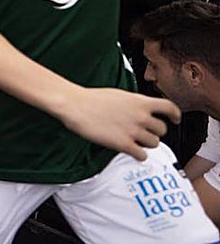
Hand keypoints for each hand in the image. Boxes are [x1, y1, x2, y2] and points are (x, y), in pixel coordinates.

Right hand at [57, 85, 178, 161]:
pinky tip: (132, 151)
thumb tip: (141, 111)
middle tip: (145, 132)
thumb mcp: (119, 95)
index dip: (175, 115)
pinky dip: (139, 155)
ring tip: (136, 141)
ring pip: (154, 143)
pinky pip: (142, 155)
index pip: (169, 108)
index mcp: (140, 102)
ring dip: (146, 143)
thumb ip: (134, 104)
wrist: (75, 105)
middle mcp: (140, 116)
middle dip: (155, 132)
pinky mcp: (124, 144)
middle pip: (162, 130)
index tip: (175, 119)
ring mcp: (133, 131)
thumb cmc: (91, 99)